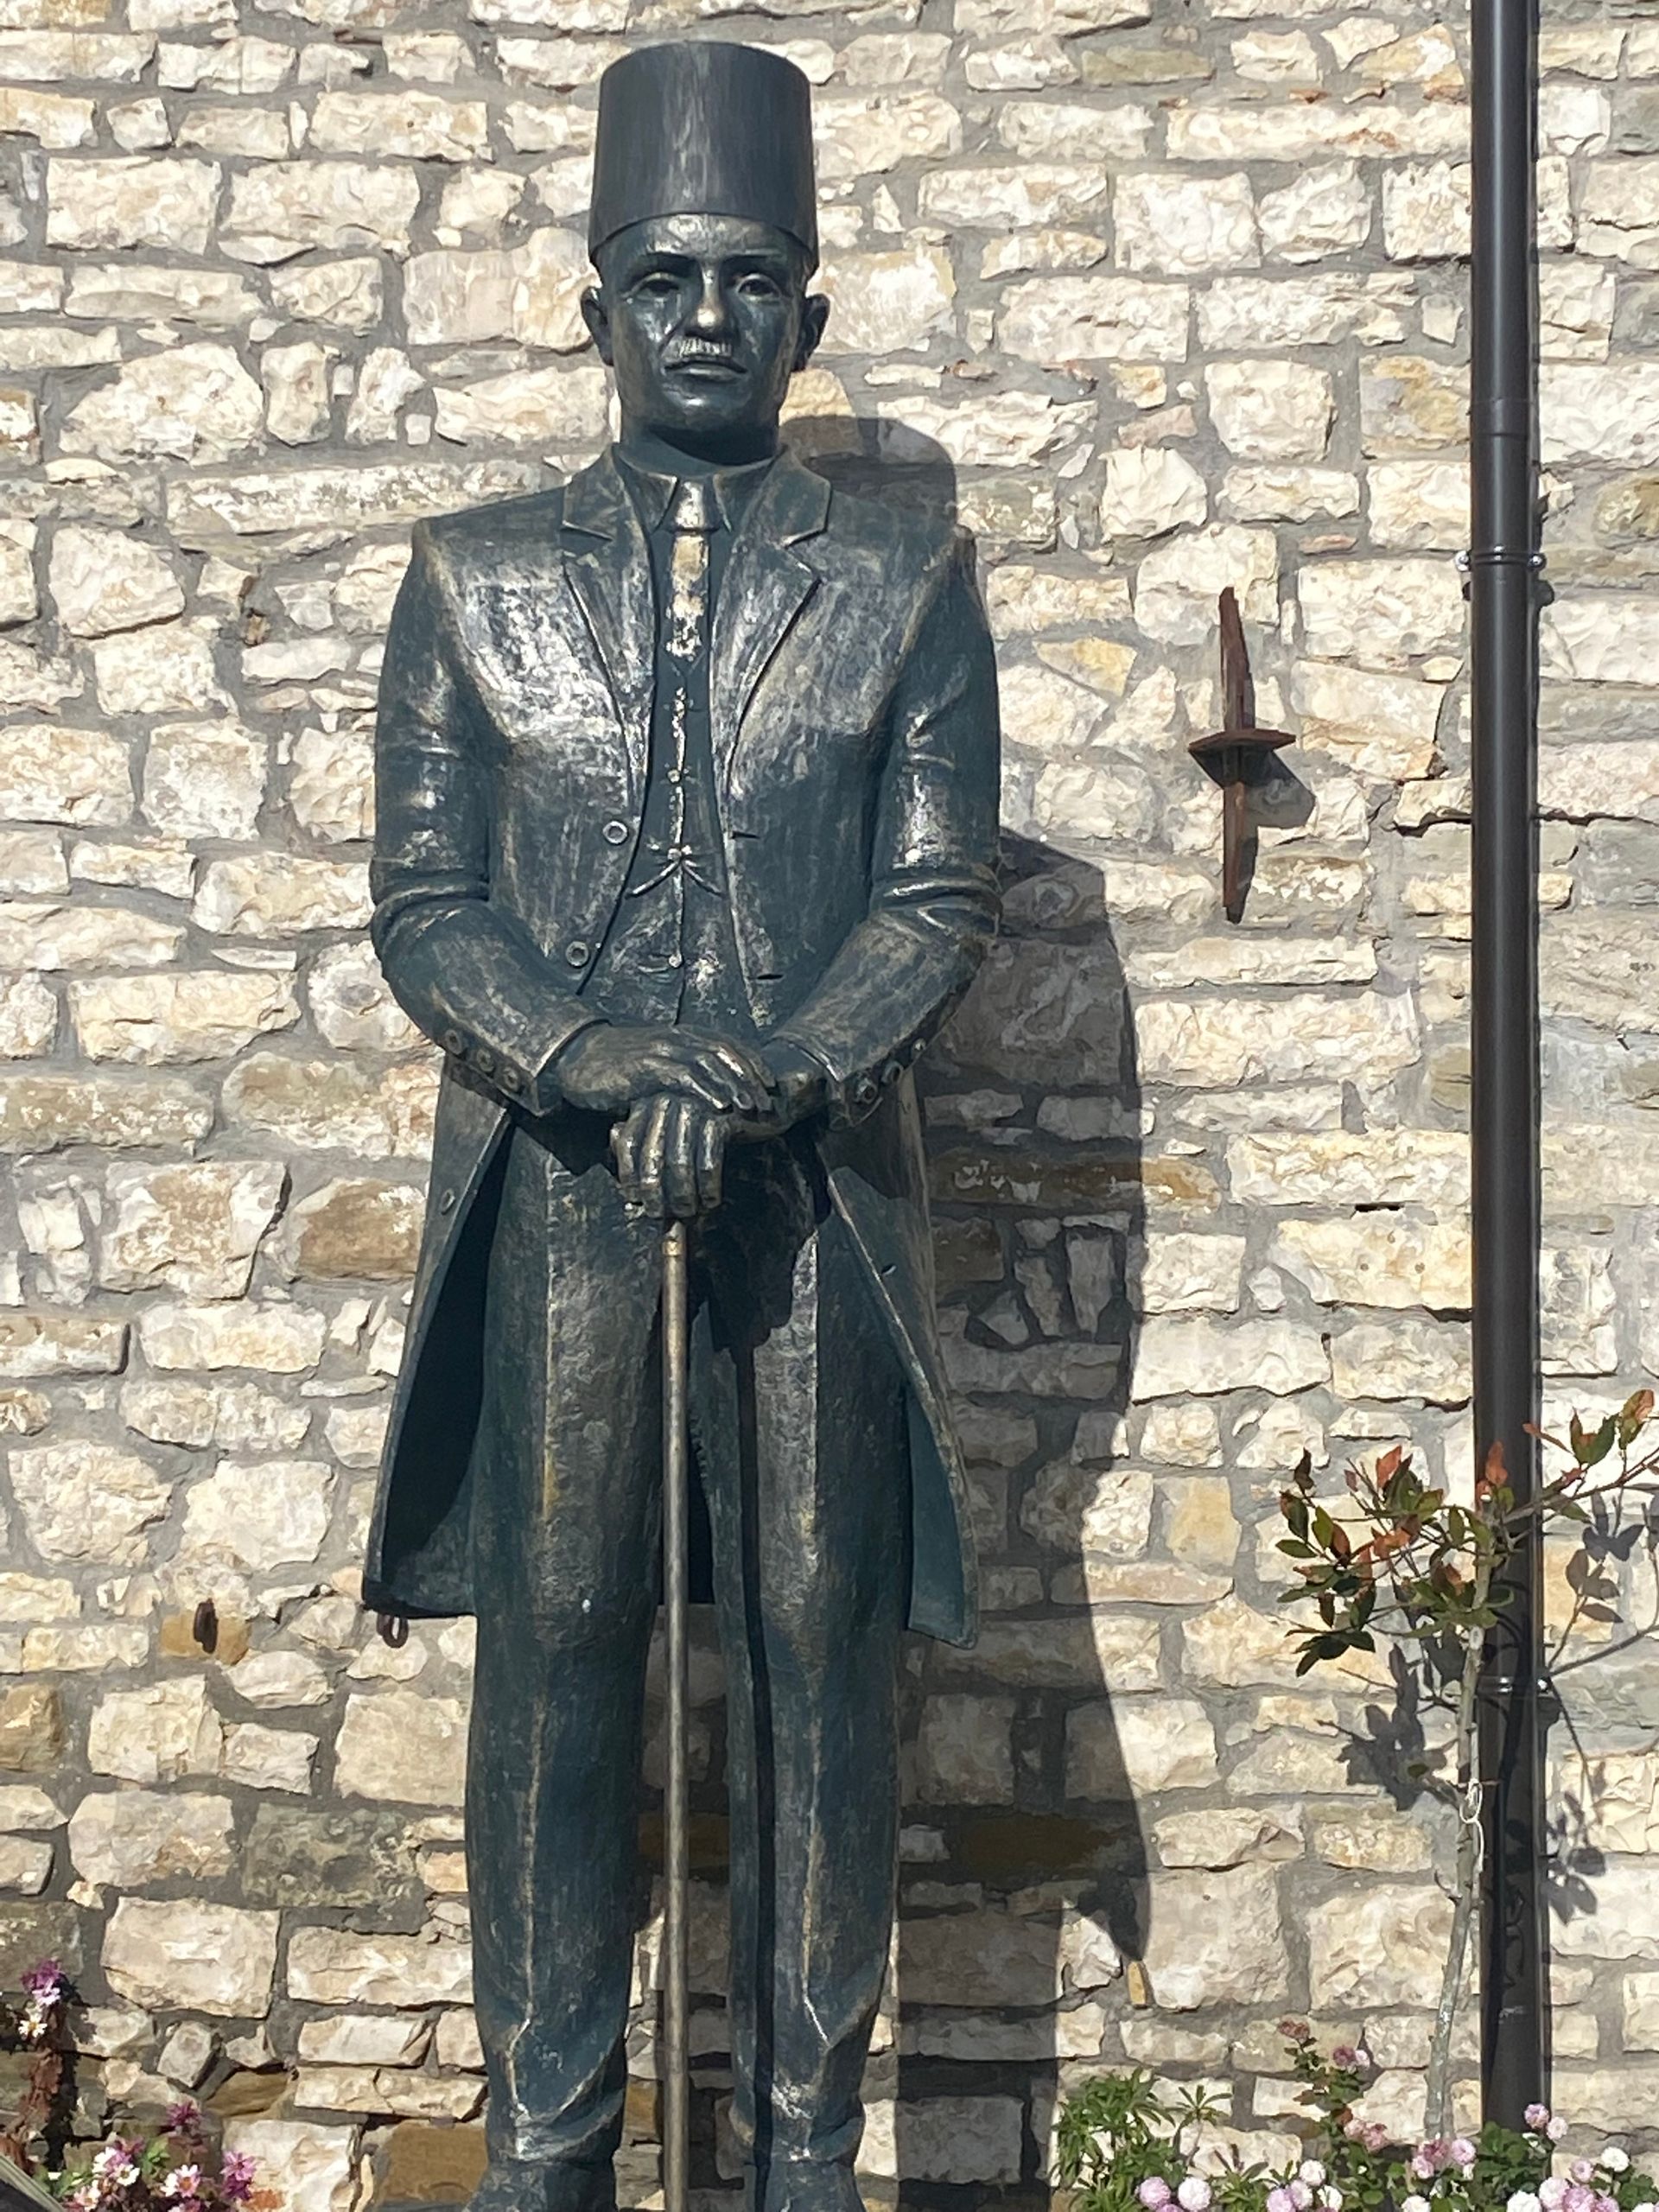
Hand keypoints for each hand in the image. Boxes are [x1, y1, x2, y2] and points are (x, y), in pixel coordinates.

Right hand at [554, 1022, 773, 1118]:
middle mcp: (677, 1038)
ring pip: (710, 1063)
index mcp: (683, 1036)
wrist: (578, 1060)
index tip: (770, 1085)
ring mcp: (662, 1050)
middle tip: (767, 1101)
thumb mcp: (657, 1069)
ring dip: (733, 1085)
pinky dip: (705, 1090)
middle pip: (726, 1053)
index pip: (729, 1045)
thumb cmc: (618, 1069)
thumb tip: (712, 1098)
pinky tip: (719, 1106)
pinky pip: (683, 1076)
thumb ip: (683, 1077)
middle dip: (750, 1077)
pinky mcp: (646, 1066)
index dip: (753, 1063)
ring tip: (749, 1107)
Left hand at [612, 1095, 734, 1219]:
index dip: (628, 1175)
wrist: (754, 1107)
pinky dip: (708, 1187)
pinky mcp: (723, 1119)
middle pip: (651, 1156)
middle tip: (660, 1215)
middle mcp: (668, 1101)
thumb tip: (626, 1180)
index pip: (628, 1143)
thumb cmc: (707, 1125)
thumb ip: (643, 1143)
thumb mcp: (669, 1129)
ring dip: (682, 1195)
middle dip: (655, 1192)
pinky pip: (708, 1162)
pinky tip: (710, 1201)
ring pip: (679, 1162)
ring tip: (686, 1213)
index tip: (634, 1199)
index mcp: (648, 1101)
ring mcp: (695, 1108)